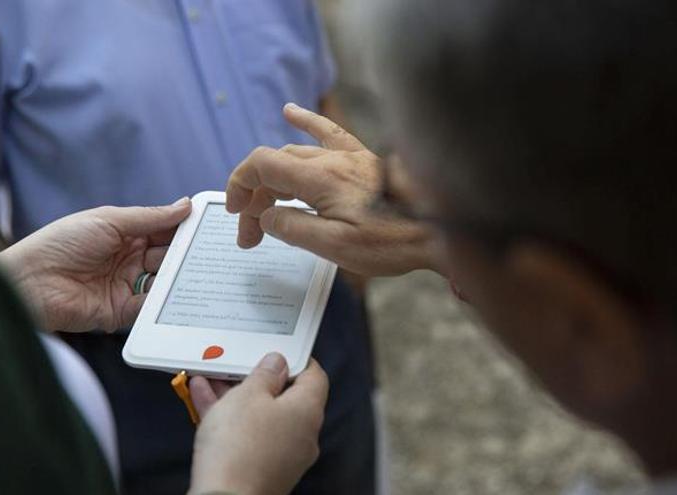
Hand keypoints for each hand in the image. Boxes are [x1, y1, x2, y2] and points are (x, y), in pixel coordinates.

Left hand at [0, 199, 190, 331]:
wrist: (30, 281)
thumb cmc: (61, 243)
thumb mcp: (109, 220)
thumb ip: (150, 217)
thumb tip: (185, 206)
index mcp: (124, 233)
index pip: (162, 230)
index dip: (183, 228)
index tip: (208, 226)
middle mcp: (127, 259)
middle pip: (166, 256)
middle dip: (186, 254)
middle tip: (212, 253)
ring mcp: (125, 285)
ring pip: (162, 281)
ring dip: (178, 277)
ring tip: (201, 274)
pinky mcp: (120, 312)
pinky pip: (150, 307)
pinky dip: (165, 302)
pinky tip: (181, 296)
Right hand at [188, 353, 327, 494]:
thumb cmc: (239, 448)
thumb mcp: (248, 395)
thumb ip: (264, 375)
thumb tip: (277, 364)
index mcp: (307, 411)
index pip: (314, 376)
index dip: (296, 359)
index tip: (278, 348)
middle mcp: (301, 435)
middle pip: (283, 397)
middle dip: (255, 378)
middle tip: (235, 363)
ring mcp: (282, 456)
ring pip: (260, 416)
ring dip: (235, 396)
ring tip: (210, 377)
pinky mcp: (261, 470)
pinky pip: (248, 436)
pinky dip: (229, 418)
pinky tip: (203, 399)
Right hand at [225, 103, 439, 276]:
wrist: (440, 230)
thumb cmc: (392, 241)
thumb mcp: (335, 246)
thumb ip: (294, 228)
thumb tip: (267, 216)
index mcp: (320, 180)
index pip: (262, 165)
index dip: (239, 185)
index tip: (236, 213)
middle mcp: (331, 160)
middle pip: (275, 166)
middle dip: (255, 196)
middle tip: (252, 233)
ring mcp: (348, 157)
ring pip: (296, 154)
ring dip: (273, 177)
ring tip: (264, 204)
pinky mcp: (362, 160)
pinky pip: (329, 134)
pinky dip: (307, 123)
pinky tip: (291, 112)